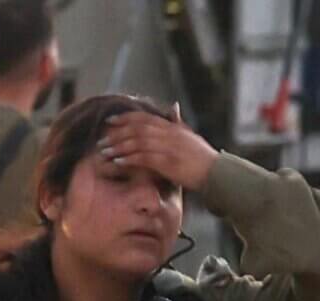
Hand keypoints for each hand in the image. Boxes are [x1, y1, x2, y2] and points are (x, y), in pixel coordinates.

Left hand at [99, 111, 219, 191]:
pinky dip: (129, 158)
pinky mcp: (169, 162)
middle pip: (136, 129)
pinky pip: (144, 158)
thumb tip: (173, 106)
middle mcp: (169, 134)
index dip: (125, 118)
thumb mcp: (190, 136)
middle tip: (102, 140)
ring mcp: (169, 148)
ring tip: (105, 152)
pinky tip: (118, 161)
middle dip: (117, 133)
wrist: (217, 174)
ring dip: (119, 146)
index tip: (110, 122)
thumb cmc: (204, 158)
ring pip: (137, 142)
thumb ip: (178, 122)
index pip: (144, 118)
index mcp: (172, 128)